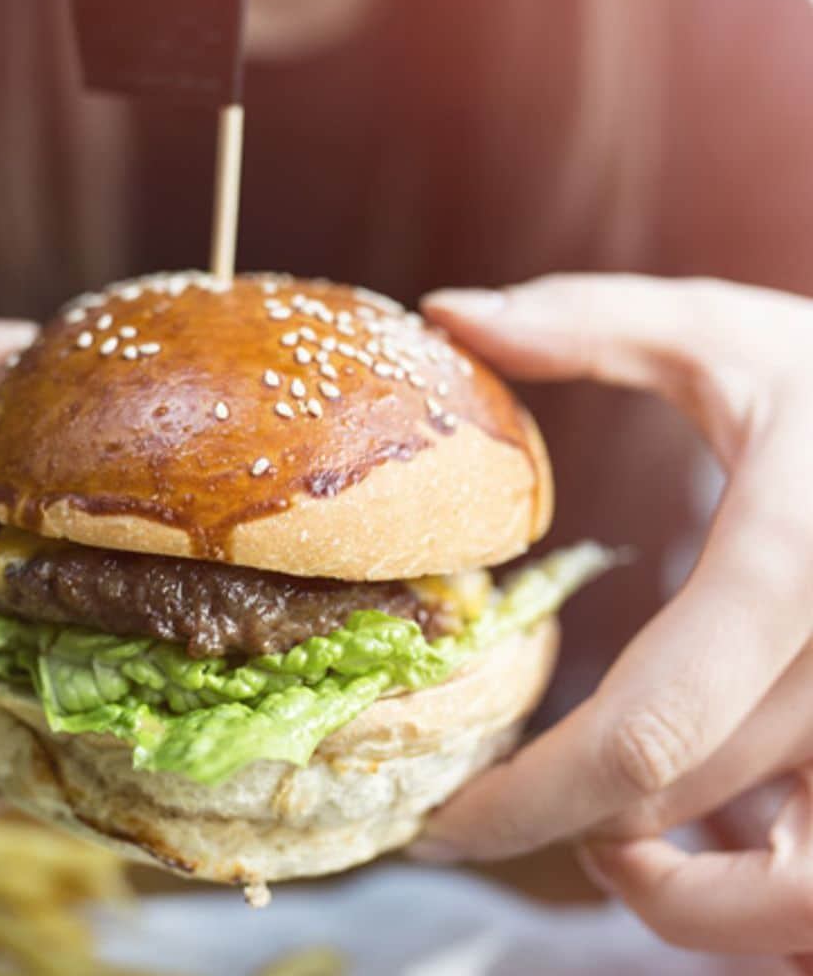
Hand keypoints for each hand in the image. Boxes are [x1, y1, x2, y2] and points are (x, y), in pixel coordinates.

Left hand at [421, 274, 812, 964]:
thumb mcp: (727, 331)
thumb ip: (586, 321)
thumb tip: (448, 312)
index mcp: (796, 566)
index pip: (646, 731)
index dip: (527, 799)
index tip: (445, 817)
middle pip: (688, 806)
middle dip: (564, 823)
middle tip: (486, 801)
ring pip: (801, 909)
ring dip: (686, 902)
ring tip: (610, 838)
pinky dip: (768, 905)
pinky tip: (713, 841)